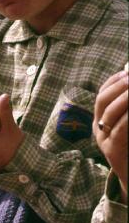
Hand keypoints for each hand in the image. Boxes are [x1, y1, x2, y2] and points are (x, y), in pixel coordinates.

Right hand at [93, 70, 127, 202]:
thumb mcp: (127, 127)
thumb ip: (126, 112)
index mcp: (100, 120)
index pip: (102, 95)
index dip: (113, 82)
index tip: (126, 71)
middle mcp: (98, 128)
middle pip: (102, 101)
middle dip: (118, 87)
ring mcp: (103, 140)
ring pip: (110, 113)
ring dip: (125, 99)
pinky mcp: (112, 151)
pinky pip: (120, 129)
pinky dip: (128, 117)